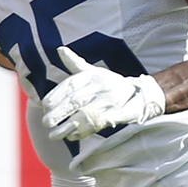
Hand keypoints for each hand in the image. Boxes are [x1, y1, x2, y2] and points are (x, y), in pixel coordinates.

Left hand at [41, 46, 165, 140]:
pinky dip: (83, 131)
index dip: (55, 96)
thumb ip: (75, 63)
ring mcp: (111, 100)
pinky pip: (98, 124)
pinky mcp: (119, 114)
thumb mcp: (94, 71)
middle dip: (58, 113)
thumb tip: (60, 49)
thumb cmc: (110, 83)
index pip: (70, 85)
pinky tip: (72, 136)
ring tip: (54, 135)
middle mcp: (101, 85)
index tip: (45, 106)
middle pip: (75, 100)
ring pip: (85, 114)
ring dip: (68, 126)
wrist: (142, 93)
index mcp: (93, 75)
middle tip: (46, 122)